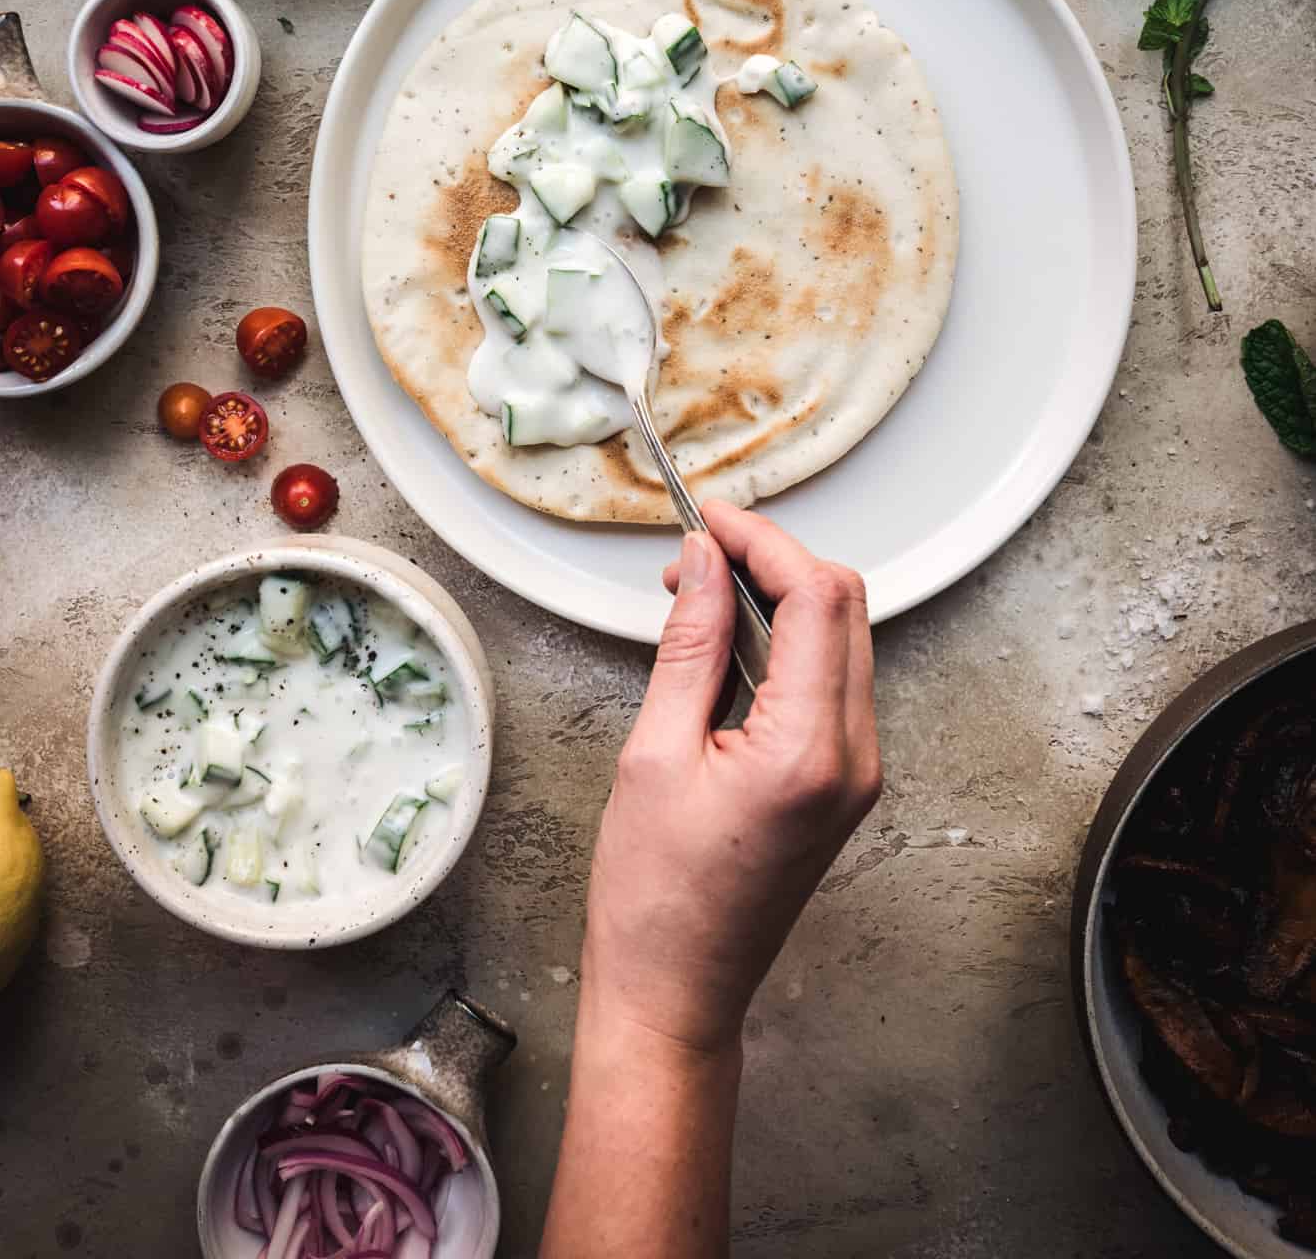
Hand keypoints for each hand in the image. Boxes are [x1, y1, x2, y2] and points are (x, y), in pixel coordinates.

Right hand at [582, 500, 881, 1057]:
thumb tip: (701, 563)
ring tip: (699, 596)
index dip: (764, 541)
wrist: (676, 991)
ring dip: (780, 598)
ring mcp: (857, 773)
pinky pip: (832, 681)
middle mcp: (854, 758)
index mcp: (810, 751)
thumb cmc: (654, 898)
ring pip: (844, 638)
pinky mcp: (844, 782)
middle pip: (844, 607)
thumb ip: (689, 645)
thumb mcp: (653, 754)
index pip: (817, 598)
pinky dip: (787, 643)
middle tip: (697, 552)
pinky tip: (727, 644)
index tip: (709, 520)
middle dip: (774, 561)